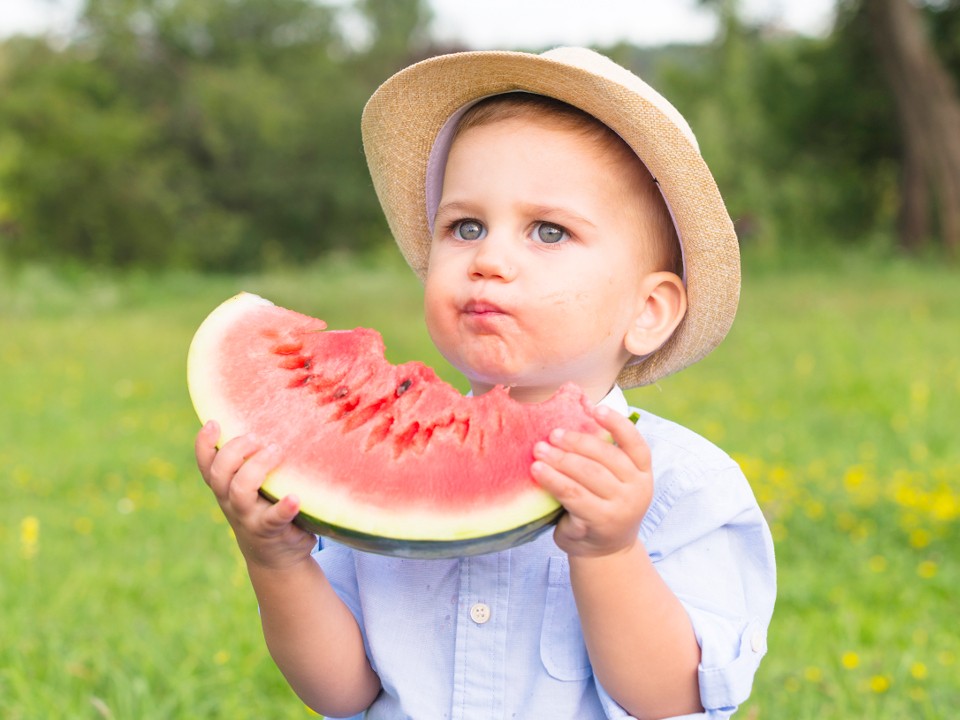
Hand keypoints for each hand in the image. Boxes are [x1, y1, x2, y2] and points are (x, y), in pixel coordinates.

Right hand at [195, 420, 316, 570]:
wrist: (276, 557)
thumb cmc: (265, 508)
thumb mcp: (254, 487)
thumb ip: (251, 463)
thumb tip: (269, 417)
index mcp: (225, 488)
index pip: (207, 465)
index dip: (204, 444)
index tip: (214, 422)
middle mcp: (231, 502)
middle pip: (219, 475)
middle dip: (234, 452)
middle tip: (256, 438)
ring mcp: (249, 518)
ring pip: (240, 492)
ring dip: (255, 468)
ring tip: (275, 451)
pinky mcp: (271, 531)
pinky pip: (274, 519)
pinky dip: (283, 507)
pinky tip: (295, 498)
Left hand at [531, 406, 652, 556]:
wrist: (605, 551)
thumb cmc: (604, 505)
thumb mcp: (614, 481)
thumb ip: (602, 457)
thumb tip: (571, 421)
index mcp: (642, 472)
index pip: (635, 443)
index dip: (617, 423)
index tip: (596, 408)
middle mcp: (637, 489)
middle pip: (605, 456)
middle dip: (576, 442)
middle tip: (552, 434)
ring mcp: (620, 507)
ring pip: (587, 474)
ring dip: (560, 459)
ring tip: (539, 449)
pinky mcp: (599, 522)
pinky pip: (572, 495)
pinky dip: (553, 480)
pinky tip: (538, 470)